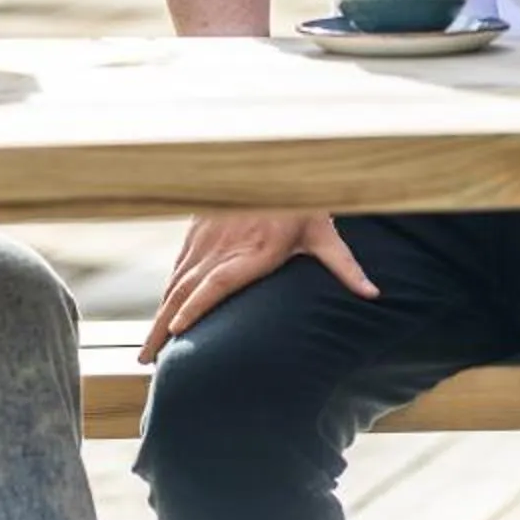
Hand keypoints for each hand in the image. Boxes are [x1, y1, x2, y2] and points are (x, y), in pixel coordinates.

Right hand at [140, 212, 378, 360]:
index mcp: (253, 249)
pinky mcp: (198, 229)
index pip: (217, 281)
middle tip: (144, 360)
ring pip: (176, 280)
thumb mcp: (325, 232)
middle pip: (185, 289)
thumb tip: (375, 294)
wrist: (274, 159)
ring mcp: (207, 236)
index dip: (195, 305)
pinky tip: (162, 314)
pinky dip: (167, 293)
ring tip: (148, 348)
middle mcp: (224, 244)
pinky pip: (178, 266)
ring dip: (160, 314)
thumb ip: (345, 266)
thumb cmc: (302, 200)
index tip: (175, 330)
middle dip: (162, 326)